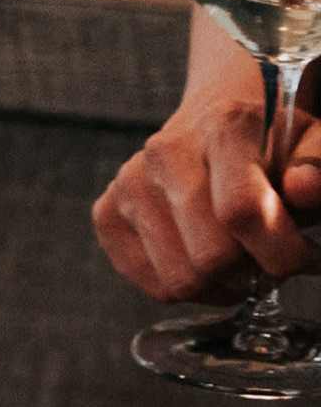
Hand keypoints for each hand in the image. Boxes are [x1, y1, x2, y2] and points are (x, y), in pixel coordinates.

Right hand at [94, 74, 320, 303]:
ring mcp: (129, 184)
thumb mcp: (311, 140)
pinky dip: (189, 286)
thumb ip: (317, 161)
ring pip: (180, 279)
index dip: (280, 252)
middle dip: (252, 271)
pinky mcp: (107, 212)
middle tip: (269, 257)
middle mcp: (165, 154)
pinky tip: (205, 259)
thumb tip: (303, 189)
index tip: (305, 256)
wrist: (212, 120)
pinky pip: (152, 284)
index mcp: (222, 127)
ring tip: (239, 259)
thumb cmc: (269, 141)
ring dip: (222, 284)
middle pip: (210, 257)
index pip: (241, 210)